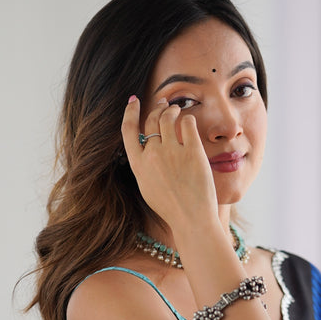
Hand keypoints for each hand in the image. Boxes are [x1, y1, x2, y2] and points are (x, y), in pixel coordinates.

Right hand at [120, 95, 217, 233]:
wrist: (191, 218)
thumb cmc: (171, 207)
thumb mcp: (147, 187)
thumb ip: (144, 165)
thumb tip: (146, 146)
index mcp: (139, 165)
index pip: (128, 130)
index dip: (130, 112)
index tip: (134, 100)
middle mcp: (152, 155)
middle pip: (151, 120)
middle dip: (157, 108)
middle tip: (164, 104)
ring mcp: (172, 152)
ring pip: (168, 117)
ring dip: (172, 109)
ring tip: (176, 109)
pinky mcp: (192, 151)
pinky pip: (188, 124)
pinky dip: (188, 120)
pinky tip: (189, 123)